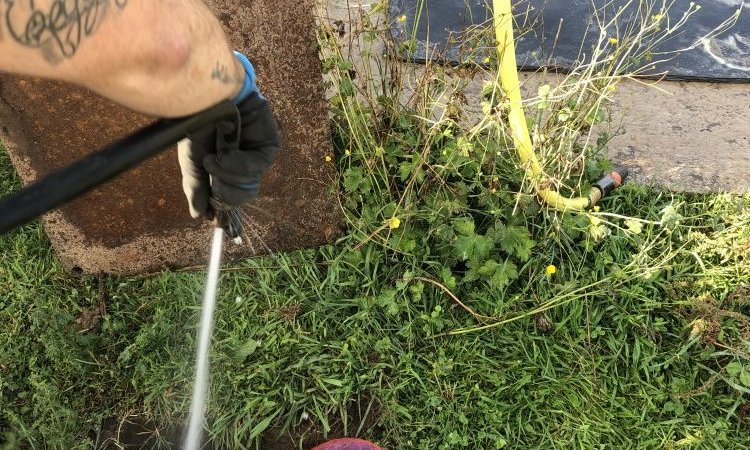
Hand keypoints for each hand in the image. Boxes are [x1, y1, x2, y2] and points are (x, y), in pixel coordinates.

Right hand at [178, 92, 280, 218]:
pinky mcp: (269, 144)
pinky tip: (225, 153)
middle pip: (240, 196)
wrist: (205, 96)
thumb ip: (196, 188)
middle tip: (212, 184)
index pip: (230, 197)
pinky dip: (237, 164)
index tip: (216, 223)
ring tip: (213, 158)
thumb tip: (197, 215)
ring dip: (227, 175)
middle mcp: (243, 163)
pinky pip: (257, 167)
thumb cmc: (196, 124)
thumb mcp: (192, 161)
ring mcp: (256, 154)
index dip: (224, 211)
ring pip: (248, 185)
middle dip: (224, 194)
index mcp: (226, 168)